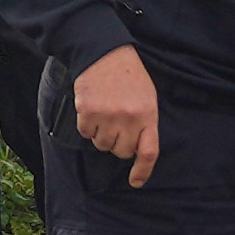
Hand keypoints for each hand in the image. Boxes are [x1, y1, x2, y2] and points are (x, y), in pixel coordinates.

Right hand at [74, 45, 162, 189]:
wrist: (103, 52)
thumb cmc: (128, 76)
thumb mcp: (147, 96)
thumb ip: (144, 123)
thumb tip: (137, 150)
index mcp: (148, 114)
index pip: (149, 151)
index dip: (143, 170)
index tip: (136, 182)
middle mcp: (129, 118)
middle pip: (122, 151)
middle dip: (118, 143)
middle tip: (117, 124)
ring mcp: (107, 115)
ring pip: (102, 145)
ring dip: (102, 134)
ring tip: (105, 112)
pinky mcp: (87, 111)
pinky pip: (86, 133)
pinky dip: (87, 125)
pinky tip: (92, 108)